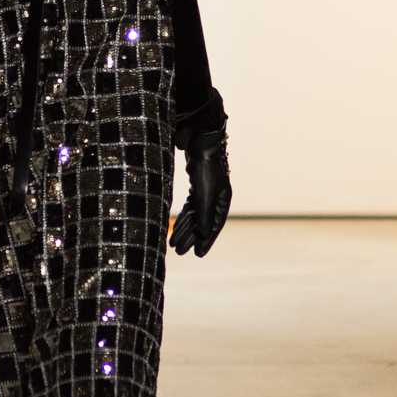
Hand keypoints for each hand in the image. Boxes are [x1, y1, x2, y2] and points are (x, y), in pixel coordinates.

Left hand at [170, 124, 230, 257]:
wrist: (200, 142)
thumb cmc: (205, 166)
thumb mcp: (203, 192)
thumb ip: (204, 213)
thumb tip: (204, 234)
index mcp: (223, 200)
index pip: (214, 226)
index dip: (206, 241)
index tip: (198, 255)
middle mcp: (217, 198)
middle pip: (203, 223)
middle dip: (191, 238)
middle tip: (179, 252)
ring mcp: (206, 192)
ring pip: (195, 216)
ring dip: (184, 230)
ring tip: (174, 244)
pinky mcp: (196, 186)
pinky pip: (190, 208)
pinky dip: (183, 218)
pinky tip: (175, 227)